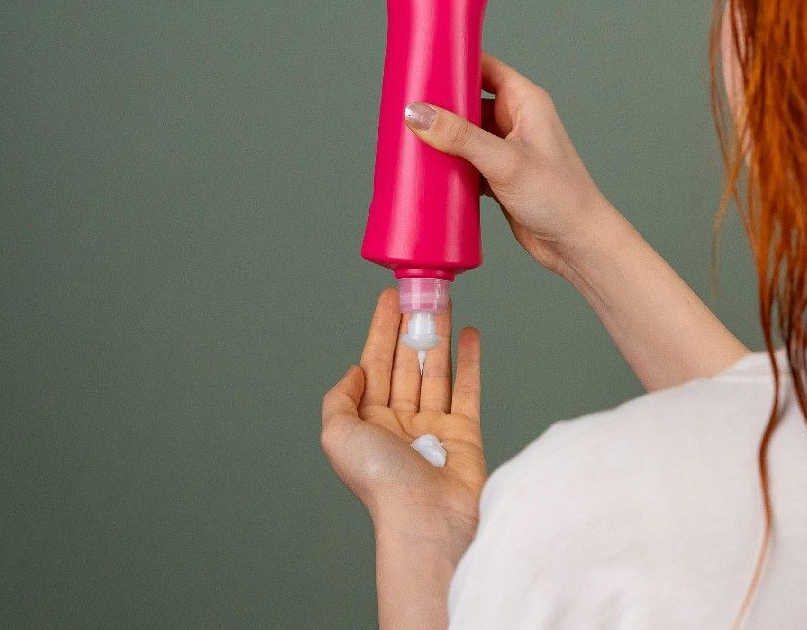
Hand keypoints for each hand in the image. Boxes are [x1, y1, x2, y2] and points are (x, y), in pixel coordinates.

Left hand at [321, 288, 484, 532]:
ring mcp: (433, 426)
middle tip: (420, 291)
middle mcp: (399, 421)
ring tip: (444, 303)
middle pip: (405, 362)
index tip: (389, 298)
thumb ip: (339, 398)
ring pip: (435, 370)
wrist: (426, 515)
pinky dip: (469, 361)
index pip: (374, 363)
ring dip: (439, 335)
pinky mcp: (464, 432)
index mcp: (367, 422)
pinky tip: (470, 336)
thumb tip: (355, 371)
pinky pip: (467, 389)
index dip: (380, 329)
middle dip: (410, 326)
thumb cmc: (380, 480)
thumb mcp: (336, 434)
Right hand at [403, 53, 629, 278]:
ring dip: (443, 138)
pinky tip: (429, 169)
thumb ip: (460, 137)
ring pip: (466, 133)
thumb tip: (419, 114)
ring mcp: (508, 148)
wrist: (577, 243)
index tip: (424, 63)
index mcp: (527, 102)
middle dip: (441, 104)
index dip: (456, 61)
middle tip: (407, 106)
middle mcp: (518, 120)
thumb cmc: (560, 197)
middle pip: (470, 100)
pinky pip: (467, 160)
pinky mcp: (500, 175)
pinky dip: (450, 164)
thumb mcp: (504, 162)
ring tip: (410, 137)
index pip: (486, 66)